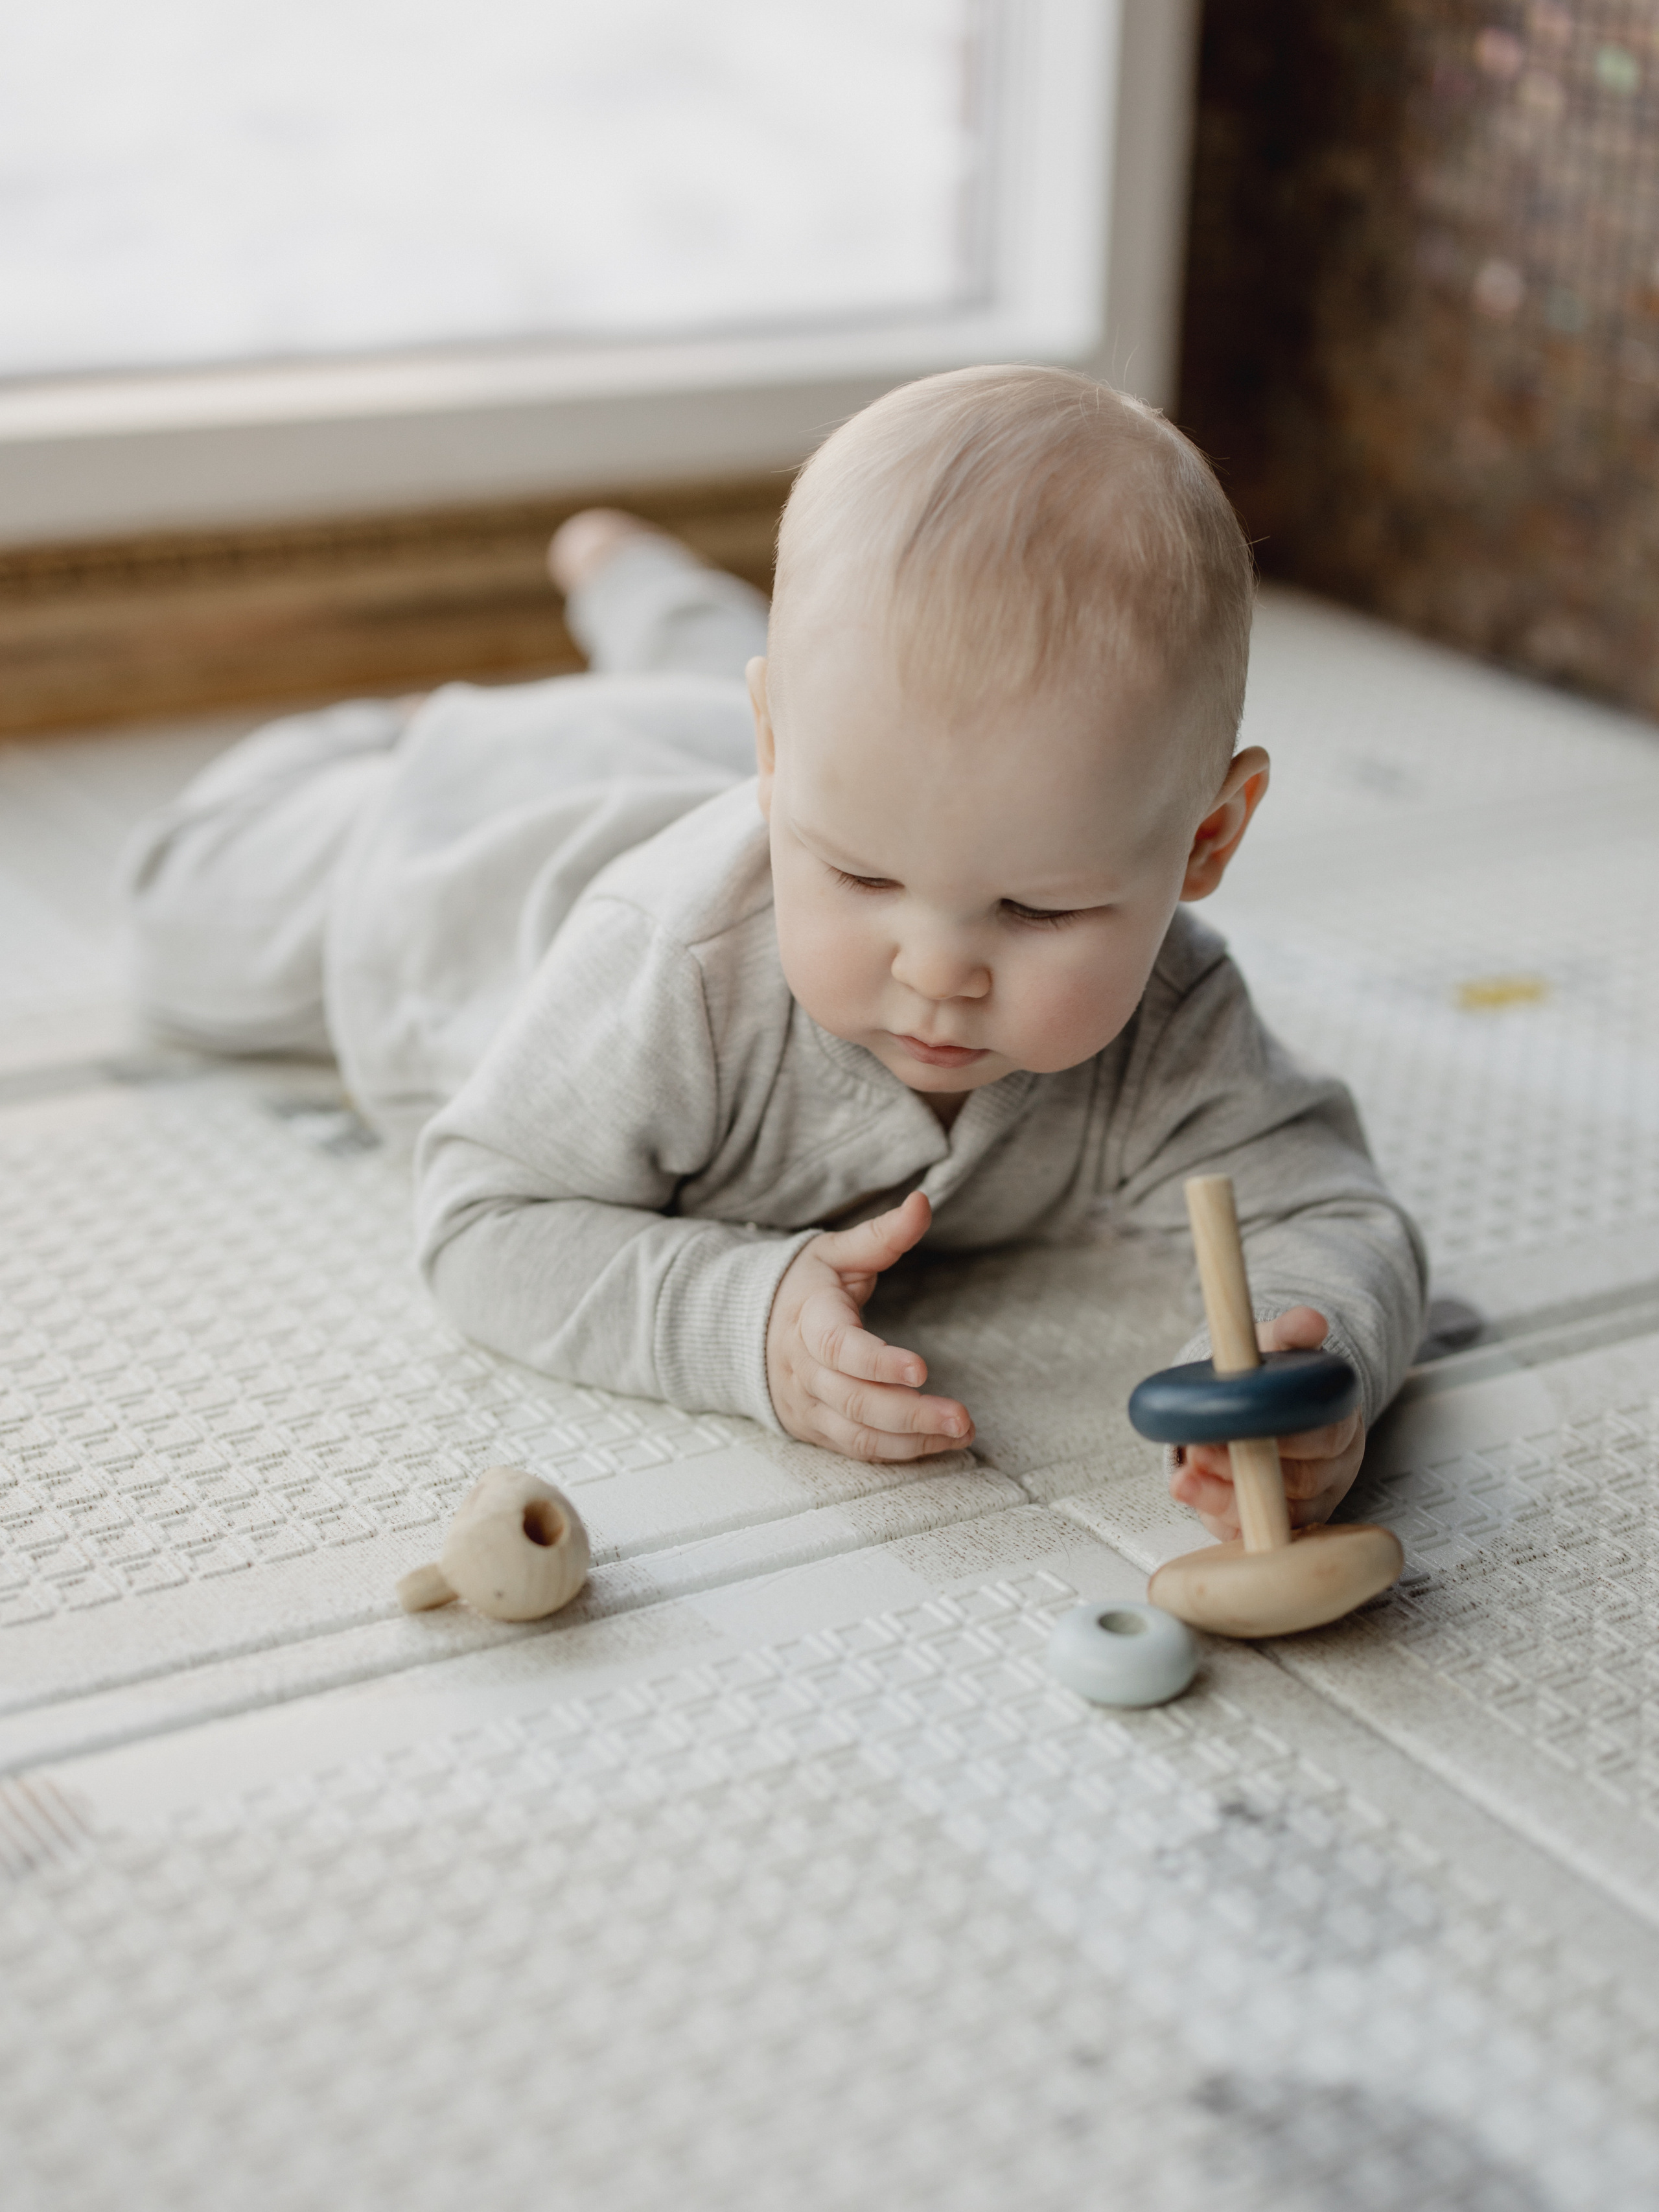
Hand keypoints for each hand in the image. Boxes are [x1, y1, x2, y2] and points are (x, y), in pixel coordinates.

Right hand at [766, 1191, 972, 1459]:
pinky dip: (899, 1451)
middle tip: (961, 1418)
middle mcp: (803, 1369)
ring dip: (912, 1440)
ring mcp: (807, 1404)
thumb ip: (882, 1235)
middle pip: (855, 1400)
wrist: (744, 1329)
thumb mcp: (836, 1253)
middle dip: (911, 1413)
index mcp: (808, 1319)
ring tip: (960, 1434)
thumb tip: (923, 1203)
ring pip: (858, 1433)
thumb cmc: (803, 1288)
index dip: (878, 1362)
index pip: (838, 1346)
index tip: (922, 1368)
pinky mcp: (815, 1429)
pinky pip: (858, 1448)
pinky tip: (937, 1444)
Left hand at [1168, 1306, 1364, 1541]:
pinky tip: (1191, 1498)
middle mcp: (1331, 1468)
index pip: (1323, 1436)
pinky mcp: (1277, 1524)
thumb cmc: (1274, 1377)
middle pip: (1300, 1482)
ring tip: (1184, 1480)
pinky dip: (1220, 1517)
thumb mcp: (1279, 1347)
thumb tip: (1310, 1320)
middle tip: (1198, 1456)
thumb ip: (1291, 1334)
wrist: (1266, 1403)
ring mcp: (1309, 1501)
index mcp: (1339, 1422)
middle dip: (1244, 1471)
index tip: (1235, 1427)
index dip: (1283, 1437)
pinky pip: (1254, 1533)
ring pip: (1276, 1516)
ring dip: (1223, 1499)